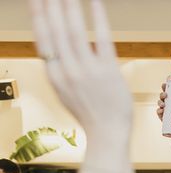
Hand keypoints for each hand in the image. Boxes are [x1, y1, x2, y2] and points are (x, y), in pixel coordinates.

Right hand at [29, 0, 131, 142]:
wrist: (108, 134)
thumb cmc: (90, 113)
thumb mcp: (66, 93)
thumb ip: (60, 70)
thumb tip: (57, 50)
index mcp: (54, 76)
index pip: (42, 39)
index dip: (38, 17)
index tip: (36, 0)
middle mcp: (67, 71)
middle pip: (55, 31)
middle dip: (50, 5)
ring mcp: (87, 71)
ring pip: (75, 31)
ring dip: (70, 6)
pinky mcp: (108, 72)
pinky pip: (102, 39)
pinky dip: (98, 18)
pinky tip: (95, 2)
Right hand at [157, 83, 170, 129]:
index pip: (167, 91)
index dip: (165, 87)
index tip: (164, 85)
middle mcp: (166, 102)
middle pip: (162, 96)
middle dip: (162, 94)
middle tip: (165, 95)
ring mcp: (163, 108)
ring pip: (159, 102)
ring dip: (160, 102)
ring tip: (163, 104)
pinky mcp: (161, 115)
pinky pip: (158, 111)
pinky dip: (159, 110)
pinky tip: (162, 110)